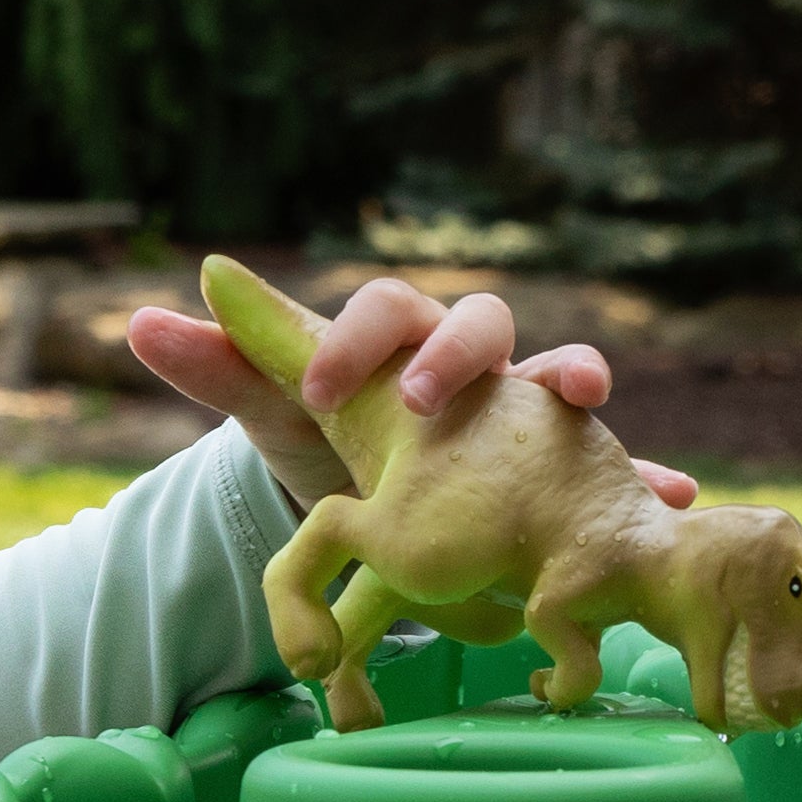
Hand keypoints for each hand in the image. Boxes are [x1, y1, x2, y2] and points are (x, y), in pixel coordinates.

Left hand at [126, 277, 699, 512]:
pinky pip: (613, 466)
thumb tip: (137, 318)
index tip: (315, 388)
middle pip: (479, 322)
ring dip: (572, 377)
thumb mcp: (273, 411)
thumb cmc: (332, 433)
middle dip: (456, 352)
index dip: (355, 337)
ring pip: (558, 375)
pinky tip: (665, 495)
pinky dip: (641, 475)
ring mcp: (522, 408)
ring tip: (582, 397)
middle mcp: (467, 359)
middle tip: (422, 399)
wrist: (382, 483)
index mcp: (396, 335)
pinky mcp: (562, 463)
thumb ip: (218, 365)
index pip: (383, 306)